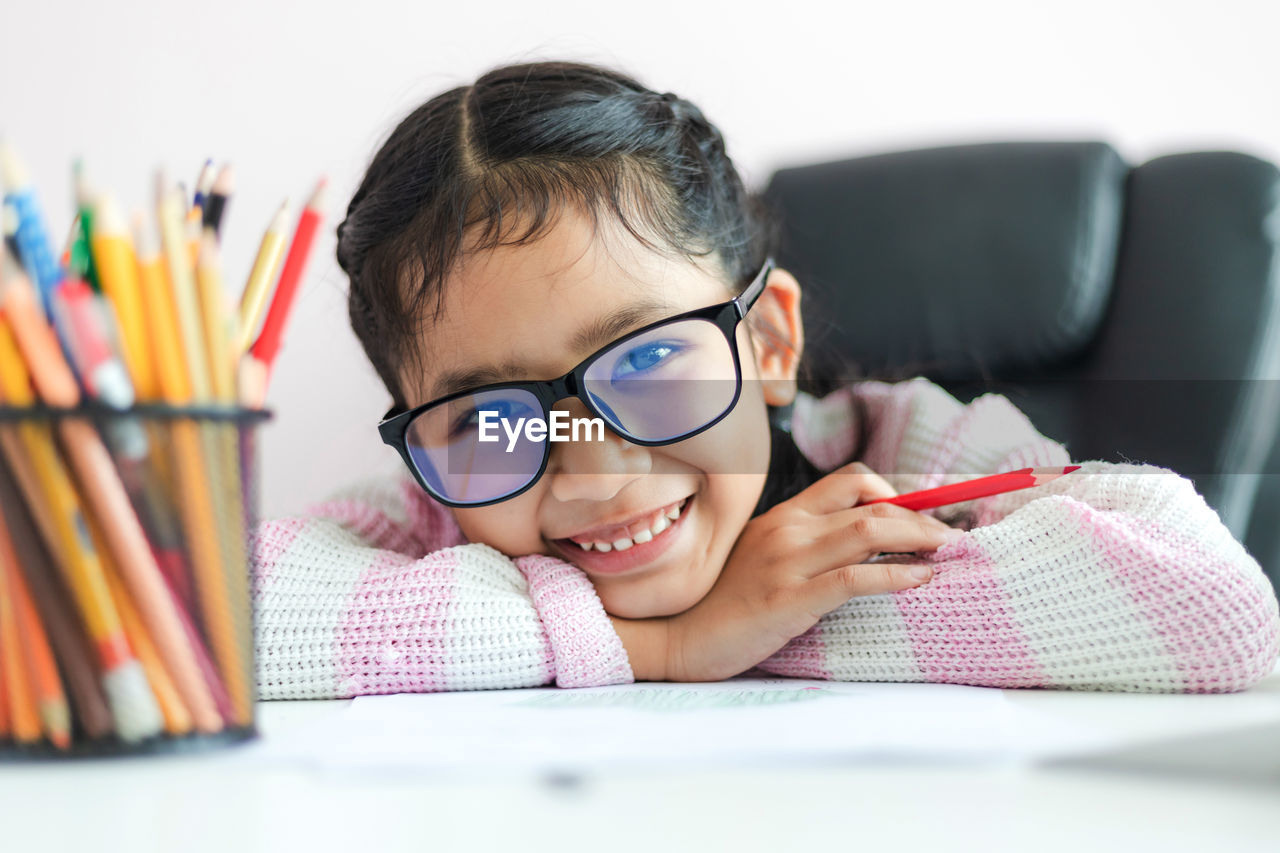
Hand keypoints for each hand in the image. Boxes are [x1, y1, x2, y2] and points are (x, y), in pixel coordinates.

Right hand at [660, 462, 958, 681]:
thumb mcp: (762, 558)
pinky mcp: (789, 598)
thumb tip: (859, 545)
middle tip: (950, 535)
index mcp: (782, 516)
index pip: (848, 481)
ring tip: (947, 551)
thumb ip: (801, 544)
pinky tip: (921, 579)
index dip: (895, 491)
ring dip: (919, 536)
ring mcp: (787, 561)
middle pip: (869, 501)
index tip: (924, 514)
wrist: (678, 637)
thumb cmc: (722, 604)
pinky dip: (896, 573)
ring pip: (869, 530)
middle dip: (921, 514)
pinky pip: (855, 576)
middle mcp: (787, 529)